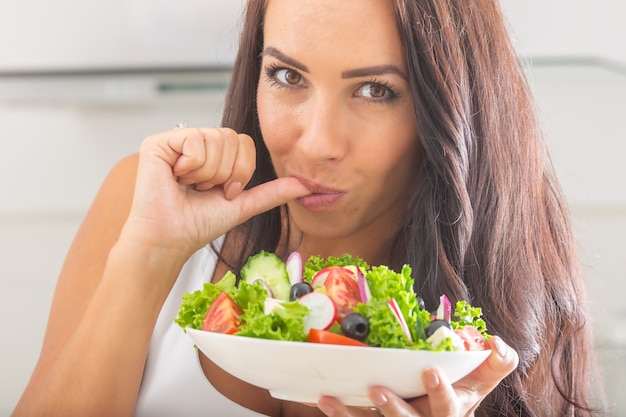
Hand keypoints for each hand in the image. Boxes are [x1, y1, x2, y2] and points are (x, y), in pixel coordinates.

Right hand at [120, 127, 309, 255]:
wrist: (172, 240)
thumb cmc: (199, 224)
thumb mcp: (244, 205)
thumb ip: (273, 192)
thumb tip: (307, 185)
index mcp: (212, 153)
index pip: (244, 142)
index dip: (241, 170)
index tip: (225, 192)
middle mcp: (194, 142)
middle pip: (232, 137)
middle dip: (226, 172)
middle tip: (204, 189)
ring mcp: (175, 141)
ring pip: (215, 138)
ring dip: (209, 173)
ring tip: (190, 186)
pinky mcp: (157, 142)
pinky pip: (194, 140)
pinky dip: (192, 167)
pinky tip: (176, 179)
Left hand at [316, 336, 518, 416]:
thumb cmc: (460, 397)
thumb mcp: (480, 383)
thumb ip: (495, 363)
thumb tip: (498, 343)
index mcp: (450, 413)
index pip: (449, 408)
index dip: (440, 392)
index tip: (430, 370)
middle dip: (395, 409)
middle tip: (378, 389)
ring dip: (354, 414)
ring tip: (333, 398)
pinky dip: (340, 413)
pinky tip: (325, 399)